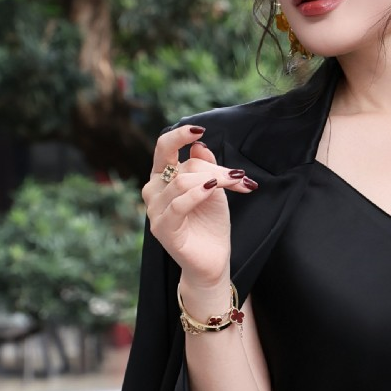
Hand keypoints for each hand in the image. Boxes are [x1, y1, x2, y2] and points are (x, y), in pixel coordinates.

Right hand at [140, 124, 257, 285]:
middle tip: (237, 176)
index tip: (200, 129)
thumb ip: (205, 166)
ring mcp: (155, 211)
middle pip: (177, 164)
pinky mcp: (163, 229)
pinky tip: (212, 189)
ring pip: (182, 182)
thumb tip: (199, 145)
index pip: (164, 149)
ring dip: (213, 180)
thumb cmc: (211, 224)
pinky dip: (197, 194)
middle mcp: (153, 191)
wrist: (213, 260)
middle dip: (209, 167)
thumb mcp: (213, 189)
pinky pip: (179, 204)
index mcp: (162, 178)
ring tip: (236, 185)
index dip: (179, 136)